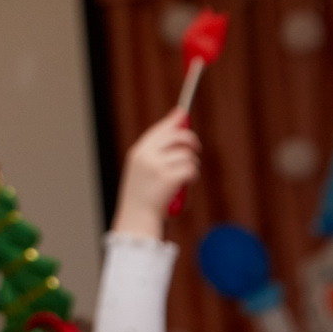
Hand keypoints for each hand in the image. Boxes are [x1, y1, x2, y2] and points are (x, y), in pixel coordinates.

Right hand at [112, 107, 200, 235]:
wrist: (136, 219)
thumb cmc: (142, 195)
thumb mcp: (142, 169)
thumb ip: (156, 150)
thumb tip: (167, 133)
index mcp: (138, 153)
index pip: (159, 130)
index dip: (173, 121)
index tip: (183, 112)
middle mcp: (146, 156)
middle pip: (177, 136)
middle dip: (190, 141)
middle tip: (196, 149)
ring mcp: (157, 167)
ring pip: (187, 155)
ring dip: (192, 165)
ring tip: (183, 180)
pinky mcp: (169, 178)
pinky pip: (191, 169)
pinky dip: (192, 177)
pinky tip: (184, 187)